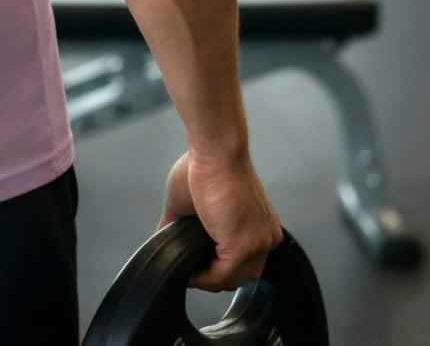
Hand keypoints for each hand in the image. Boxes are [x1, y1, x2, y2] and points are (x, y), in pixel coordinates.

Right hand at [159, 149, 283, 291]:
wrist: (214, 149)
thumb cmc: (204, 163)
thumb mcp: (191, 200)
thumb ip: (180, 224)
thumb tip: (163, 239)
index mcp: (261, 225)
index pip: (246, 260)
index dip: (220, 267)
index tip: (198, 265)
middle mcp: (267, 237)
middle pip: (242, 274)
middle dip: (215, 276)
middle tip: (191, 271)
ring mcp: (257, 244)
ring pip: (233, 278)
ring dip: (208, 280)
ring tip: (187, 272)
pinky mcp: (242, 247)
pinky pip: (221, 276)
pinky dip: (203, 278)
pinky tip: (187, 272)